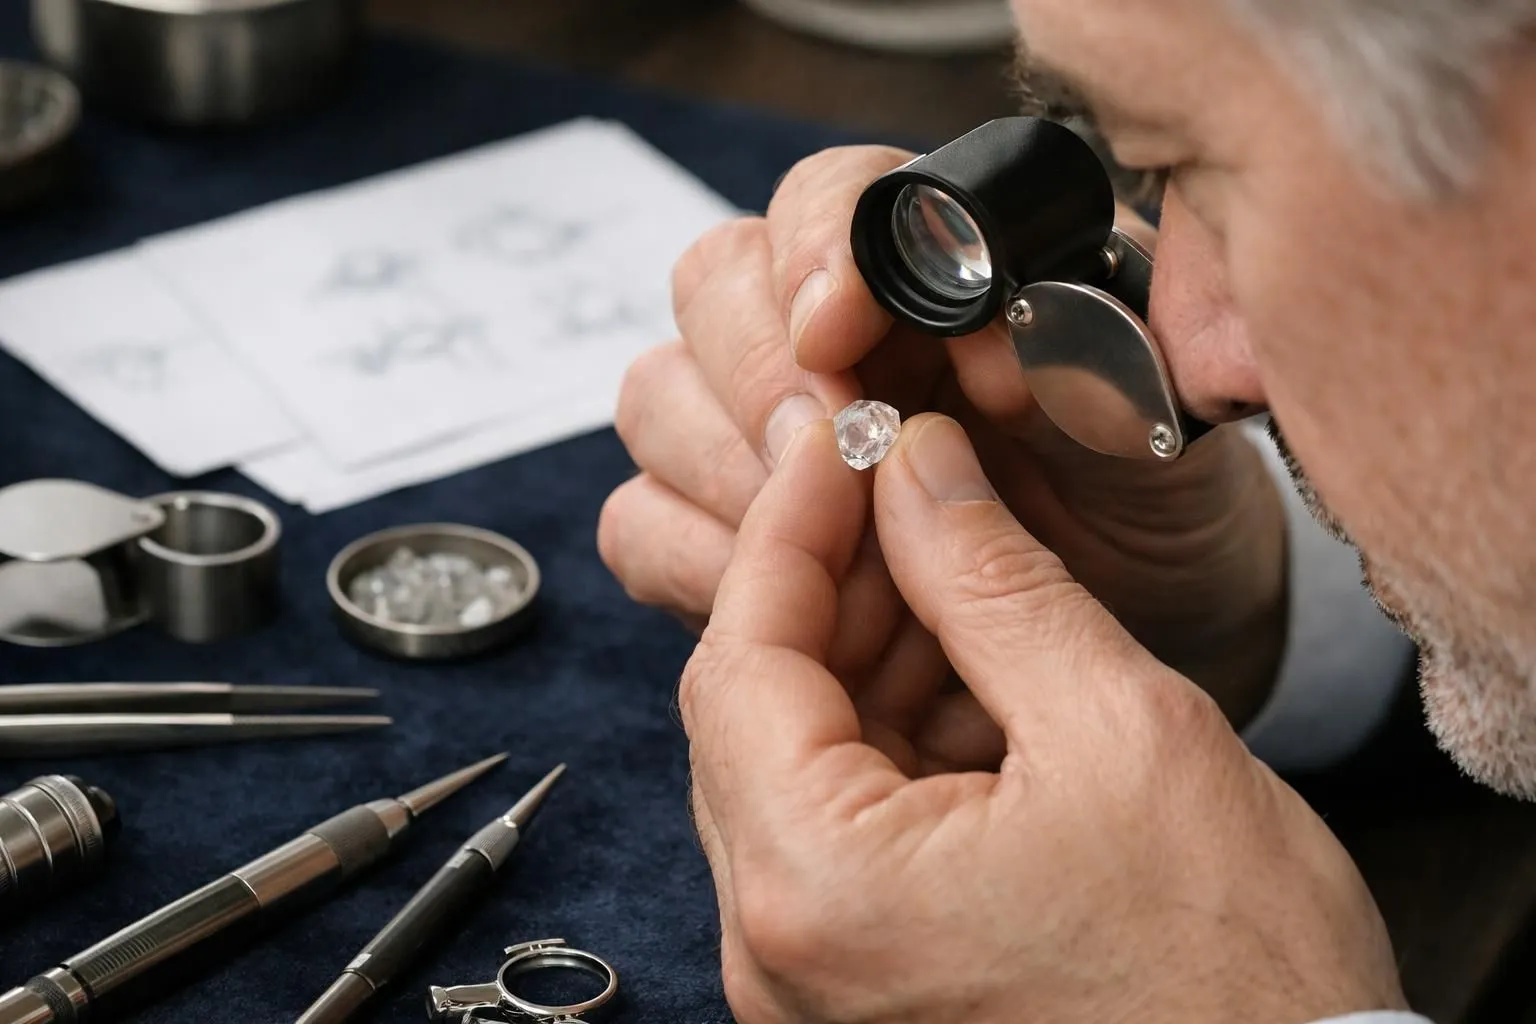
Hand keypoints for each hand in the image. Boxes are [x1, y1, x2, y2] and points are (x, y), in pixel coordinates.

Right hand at [599, 145, 1287, 732]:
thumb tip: (977, 344)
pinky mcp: (727, 530)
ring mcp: (761, 428)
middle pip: (709, 287)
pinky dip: (695, 560)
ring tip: (829, 540)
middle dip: (763, 373)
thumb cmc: (1148, 484)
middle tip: (836, 457)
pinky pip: (641, 522)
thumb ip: (1084, 358)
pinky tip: (785, 594)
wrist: (1144, 602)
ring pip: (657, 399)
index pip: (818, 199)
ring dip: (726, 469)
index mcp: (923, 262)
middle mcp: (824, 329)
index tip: (839, 331)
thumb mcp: (1154, 412)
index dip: (812, 252)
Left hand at [683, 415, 1405, 1023]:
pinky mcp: (861, 982)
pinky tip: (976, 679)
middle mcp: (780, 948)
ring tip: (965, 580)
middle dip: (835, 585)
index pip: (740, 657)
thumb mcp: (1119, 731)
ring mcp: (813, 976)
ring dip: (871, 656)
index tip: (837, 441)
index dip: (788, 526)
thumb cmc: (1234, 970)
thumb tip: (915, 466)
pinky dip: (894, 738)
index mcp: (819, 887)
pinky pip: (841, 826)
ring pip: (798, 760)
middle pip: (755, 709)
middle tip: (911, 491)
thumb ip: (991, 580)